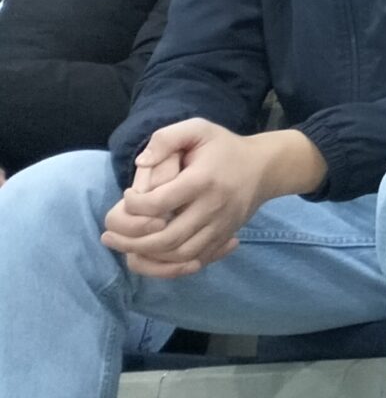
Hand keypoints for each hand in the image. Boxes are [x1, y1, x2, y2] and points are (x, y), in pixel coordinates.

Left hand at [103, 123, 321, 277]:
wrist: (265, 168)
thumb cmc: (224, 147)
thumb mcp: (198, 129)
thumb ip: (166, 138)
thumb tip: (141, 163)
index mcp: (203, 180)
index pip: (159, 203)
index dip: (134, 205)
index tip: (128, 196)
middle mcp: (213, 208)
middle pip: (167, 238)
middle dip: (131, 241)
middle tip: (108, 235)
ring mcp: (220, 227)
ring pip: (180, 256)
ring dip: (147, 258)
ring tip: (124, 249)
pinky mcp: (223, 238)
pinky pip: (194, 263)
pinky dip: (169, 267)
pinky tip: (150, 258)